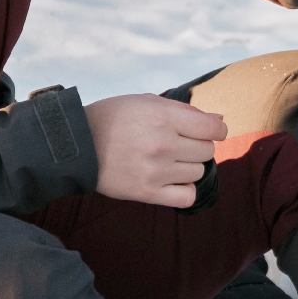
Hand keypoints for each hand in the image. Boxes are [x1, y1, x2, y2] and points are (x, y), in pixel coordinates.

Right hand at [84, 93, 226, 207]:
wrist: (78, 145)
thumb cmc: (113, 118)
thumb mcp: (145, 101)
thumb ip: (184, 110)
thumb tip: (219, 122)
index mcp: (163, 117)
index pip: (213, 128)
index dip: (215, 129)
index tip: (206, 130)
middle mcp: (163, 144)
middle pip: (207, 151)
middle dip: (197, 145)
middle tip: (176, 143)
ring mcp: (157, 171)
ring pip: (199, 172)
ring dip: (188, 166)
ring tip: (168, 160)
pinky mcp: (148, 192)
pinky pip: (187, 196)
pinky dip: (185, 189)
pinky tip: (172, 180)